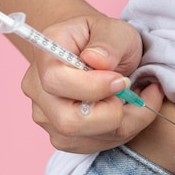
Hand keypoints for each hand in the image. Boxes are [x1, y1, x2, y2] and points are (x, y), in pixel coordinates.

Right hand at [22, 14, 163, 152]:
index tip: (121, 79)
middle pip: (68, 122)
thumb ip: (108, 42)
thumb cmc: (102, 38)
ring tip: (137, 98)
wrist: (95, 53)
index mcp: (45, 55)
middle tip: (129, 93)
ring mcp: (47, 117)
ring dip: (123, 124)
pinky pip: (95, 146)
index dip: (93, 87)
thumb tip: (98, 61)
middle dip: (111, 114)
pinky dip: (120, 131)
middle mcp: (37, 89)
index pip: (57, 82)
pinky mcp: (62, 137)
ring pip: (85, 139)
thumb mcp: (113, 29)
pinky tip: (128, 110)